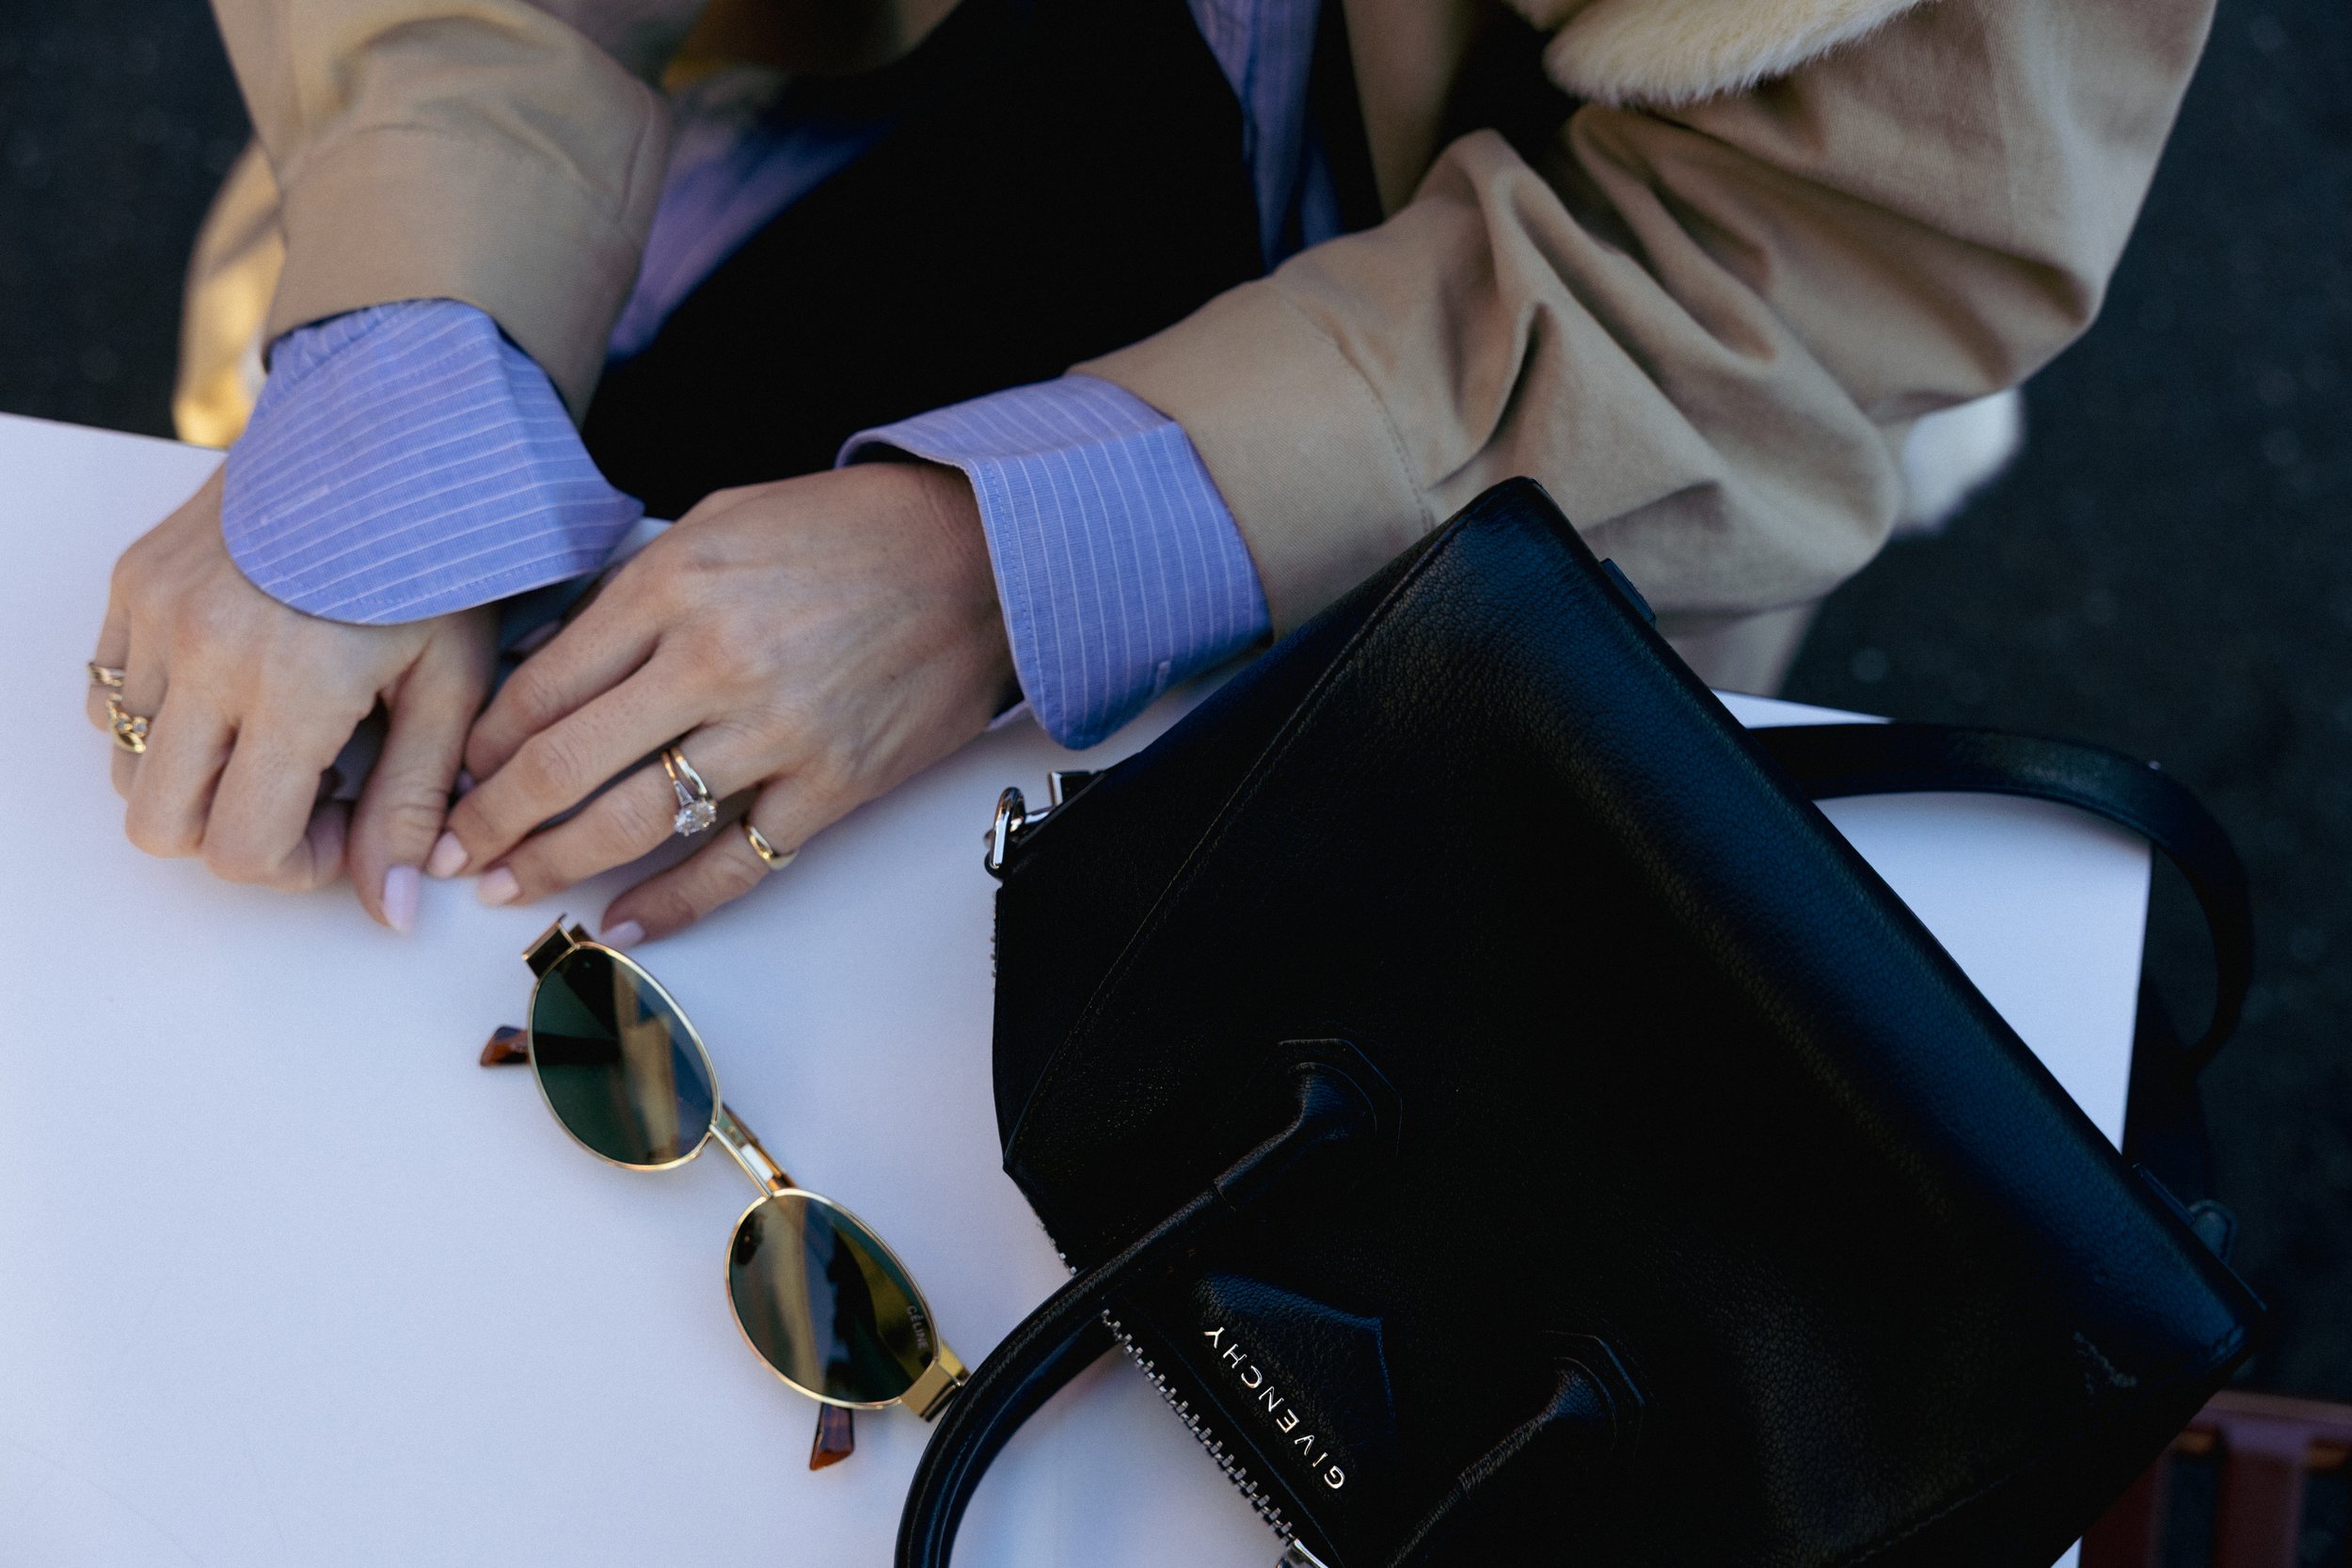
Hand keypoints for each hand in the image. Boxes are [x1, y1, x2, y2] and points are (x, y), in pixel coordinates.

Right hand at [89, 468, 497, 928]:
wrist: (386, 434)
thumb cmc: (435, 559)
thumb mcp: (451, 685)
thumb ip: (416, 804)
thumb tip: (392, 909)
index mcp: (292, 686)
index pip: (239, 848)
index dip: (290, 866)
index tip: (342, 825)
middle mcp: (203, 653)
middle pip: (161, 825)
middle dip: (232, 835)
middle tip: (309, 791)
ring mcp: (154, 615)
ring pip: (128, 764)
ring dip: (197, 777)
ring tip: (281, 733)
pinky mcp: (131, 584)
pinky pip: (110, 695)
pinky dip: (165, 717)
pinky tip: (241, 686)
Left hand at [441, 461, 1012, 943]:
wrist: (983, 558)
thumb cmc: (851, 531)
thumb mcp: (721, 520)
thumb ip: (635, 590)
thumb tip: (554, 663)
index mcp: (674, 585)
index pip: (544, 685)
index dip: (486, 744)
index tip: (460, 776)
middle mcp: (714, 662)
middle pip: (568, 764)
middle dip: (495, 820)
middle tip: (455, 854)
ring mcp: (776, 732)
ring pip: (636, 822)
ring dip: (558, 866)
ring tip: (510, 891)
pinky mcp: (832, 785)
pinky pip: (736, 864)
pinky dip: (673, 905)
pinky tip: (624, 924)